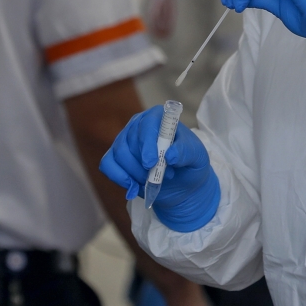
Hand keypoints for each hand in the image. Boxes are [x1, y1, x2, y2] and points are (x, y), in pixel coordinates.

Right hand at [99, 105, 219, 232]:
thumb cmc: (190, 165)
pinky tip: (133, 187)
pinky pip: (107, 164)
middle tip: (162, 176)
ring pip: (118, 154)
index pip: (146, 124)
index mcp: (158, 118)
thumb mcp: (198, 158)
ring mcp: (125, 141)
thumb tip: (170, 155)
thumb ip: (186, 152)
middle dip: (143, 164)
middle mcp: (138, 125)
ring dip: (134, 173)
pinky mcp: (116, 158)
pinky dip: (119, 177)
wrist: (183, 185)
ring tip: (151, 181)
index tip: (151, 163)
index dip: (146, 143)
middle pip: (130, 141)